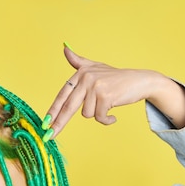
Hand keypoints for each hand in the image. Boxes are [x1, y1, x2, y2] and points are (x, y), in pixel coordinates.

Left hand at [43, 46, 184, 138]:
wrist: (140, 80)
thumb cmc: (116, 77)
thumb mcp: (96, 67)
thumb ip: (79, 61)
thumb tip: (64, 48)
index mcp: (80, 73)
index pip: (63, 95)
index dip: (53, 110)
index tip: (44, 124)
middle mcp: (86, 78)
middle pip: (68, 107)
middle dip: (59, 124)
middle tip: (49, 137)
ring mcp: (95, 87)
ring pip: (87, 114)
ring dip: (98, 114)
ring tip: (107, 106)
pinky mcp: (105, 96)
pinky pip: (99, 117)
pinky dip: (106, 119)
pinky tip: (113, 116)